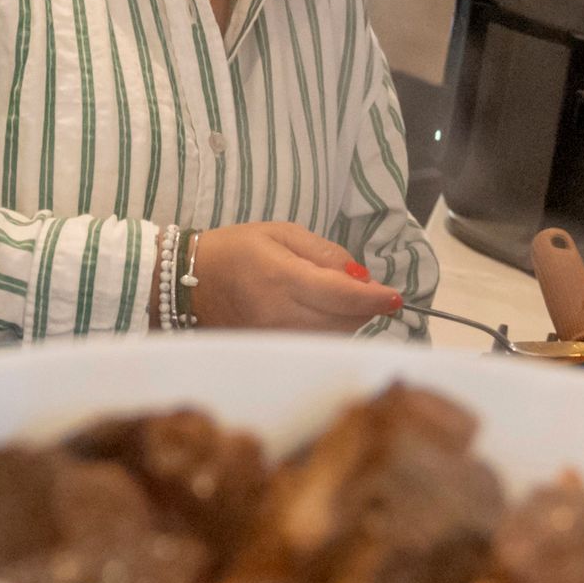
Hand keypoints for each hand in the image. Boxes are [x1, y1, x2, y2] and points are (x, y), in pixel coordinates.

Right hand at [192, 222, 407, 332]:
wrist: (187, 282)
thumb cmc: (235, 249)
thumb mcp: (280, 233)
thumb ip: (323, 253)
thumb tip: (359, 275)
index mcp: (283, 278)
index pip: (343, 296)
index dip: (375, 299)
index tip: (396, 297)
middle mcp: (281, 314)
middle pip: (344, 322)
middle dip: (364, 308)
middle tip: (366, 290)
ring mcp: (274, 337)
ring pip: (331, 337)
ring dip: (348, 321)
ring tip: (340, 300)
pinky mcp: (269, 350)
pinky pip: (312, 345)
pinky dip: (327, 331)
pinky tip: (322, 315)